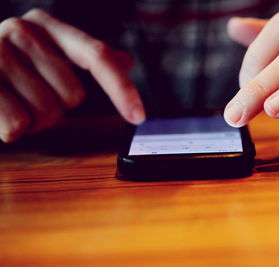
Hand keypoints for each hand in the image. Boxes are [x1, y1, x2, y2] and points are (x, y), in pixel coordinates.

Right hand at [0, 9, 144, 142]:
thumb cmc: (7, 72)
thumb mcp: (47, 59)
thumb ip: (85, 60)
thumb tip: (126, 61)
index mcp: (46, 26)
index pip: (98, 57)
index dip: (122, 89)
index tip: (139, 116)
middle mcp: (22, 30)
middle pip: (72, 96)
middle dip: (54, 108)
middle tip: (27, 95)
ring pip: (46, 115)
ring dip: (33, 120)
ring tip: (11, 102)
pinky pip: (17, 126)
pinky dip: (11, 130)